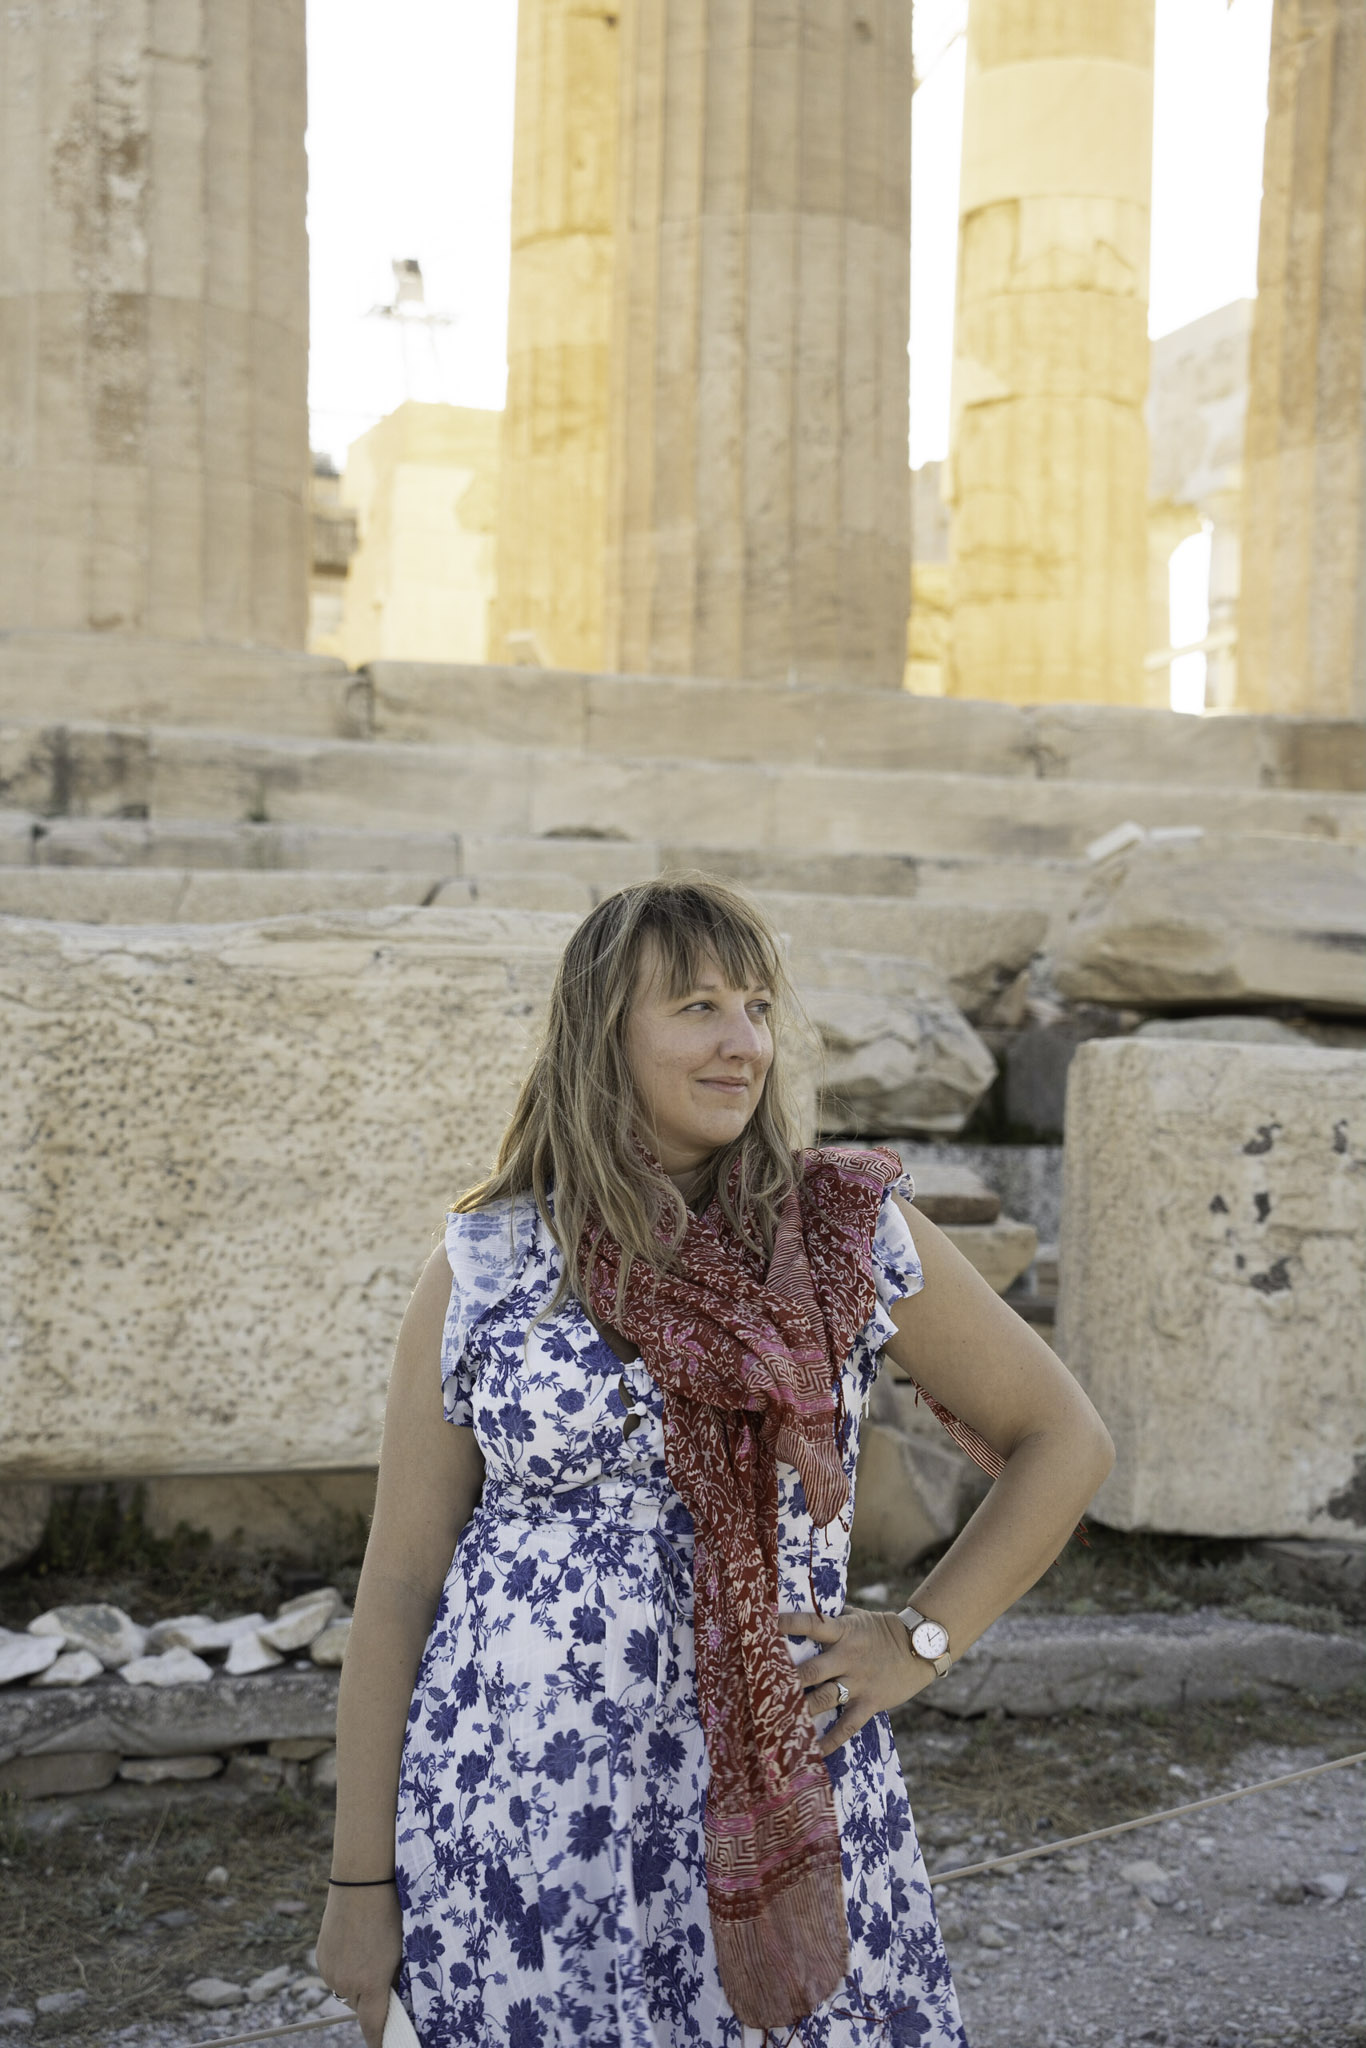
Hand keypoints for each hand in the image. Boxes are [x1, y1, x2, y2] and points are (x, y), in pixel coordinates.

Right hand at [314, 1882, 402, 2047]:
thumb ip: (393, 1978)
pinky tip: (354, 1942)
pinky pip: (335, 1973)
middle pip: (359, 2005)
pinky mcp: (321, 1959)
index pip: (373, 2025)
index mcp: (371, 1983)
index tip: (384, 2046)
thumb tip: (391, 1994)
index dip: (380, 2039)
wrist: (360, 1882)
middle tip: (381, 1969)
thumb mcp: (400, 1949)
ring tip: (367, 1948)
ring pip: (346, 1989)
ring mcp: (330, 1971)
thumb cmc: (389, 1912)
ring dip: (356, 1980)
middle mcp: (346, 1983)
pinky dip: (344, 1967)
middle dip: (370, 1995)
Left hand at [777, 1607, 936, 1757]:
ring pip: (824, 1699)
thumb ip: (833, 1620)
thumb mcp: (858, 1618)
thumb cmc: (883, 1630)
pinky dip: (831, 1740)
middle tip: (762, 1688)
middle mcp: (848, 1657)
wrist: (920, 1648)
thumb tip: (806, 1612)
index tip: (765, 1625)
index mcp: (844, 1632)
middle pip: (811, 1670)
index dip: (789, 1624)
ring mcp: (858, 1682)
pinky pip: (847, 1725)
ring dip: (801, 1710)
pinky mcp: (870, 1703)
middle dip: (787, 1680)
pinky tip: (814, 1750)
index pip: (812, 1625)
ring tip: (777, 1720)